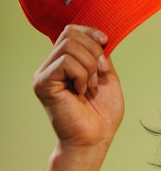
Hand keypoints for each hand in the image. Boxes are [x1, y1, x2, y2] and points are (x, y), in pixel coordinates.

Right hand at [33, 25, 123, 150]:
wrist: (95, 139)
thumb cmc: (102, 115)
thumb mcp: (107, 77)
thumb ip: (101, 56)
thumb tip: (99, 37)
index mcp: (64, 63)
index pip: (71, 31)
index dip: (90, 32)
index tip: (106, 42)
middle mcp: (51, 66)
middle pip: (70, 34)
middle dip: (94, 52)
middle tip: (100, 76)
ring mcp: (45, 74)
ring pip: (69, 46)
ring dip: (90, 66)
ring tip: (91, 87)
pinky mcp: (43, 84)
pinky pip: (66, 63)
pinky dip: (82, 75)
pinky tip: (81, 92)